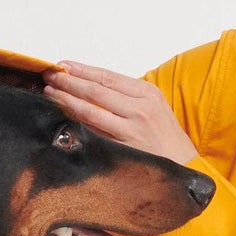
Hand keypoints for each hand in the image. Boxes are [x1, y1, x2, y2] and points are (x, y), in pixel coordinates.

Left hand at [44, 63, 197, 165]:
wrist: (187, 169)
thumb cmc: (166, 139)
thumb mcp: (154, 109)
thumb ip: (127, 98)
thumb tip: (91, 86)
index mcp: (148, 93)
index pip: (107, 77)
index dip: (82, 70)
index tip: (62, 66)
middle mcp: (140, 108)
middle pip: (96, 90)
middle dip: (68, 81)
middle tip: (48, 75)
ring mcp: (132, 129)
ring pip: (91, 110)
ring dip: (66, 99)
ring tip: (49, 92)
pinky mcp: (125, 148)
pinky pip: (94, 132)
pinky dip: (76, 123)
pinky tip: (62, 117)